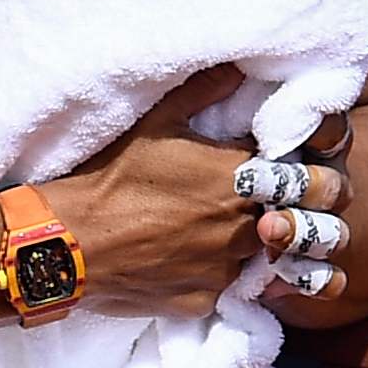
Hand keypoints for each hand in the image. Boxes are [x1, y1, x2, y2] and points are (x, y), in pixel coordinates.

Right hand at [39, 75, 353, 316]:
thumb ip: (204, 92)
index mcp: (240, 175)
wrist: (71, 243)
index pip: (296, 170)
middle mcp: (245, 224)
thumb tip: (238, 68)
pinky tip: (187, 258)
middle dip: (281, 208)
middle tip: (255, 202)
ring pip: (261, 255)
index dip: (290, 169)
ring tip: (212, 229)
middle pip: (289, 217)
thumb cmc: (111, 177)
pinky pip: (227, 288)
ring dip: (249, 242)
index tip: (276, 166)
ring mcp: (228, 268)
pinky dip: (215, 274)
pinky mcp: (207, 299)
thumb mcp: (156, 122)